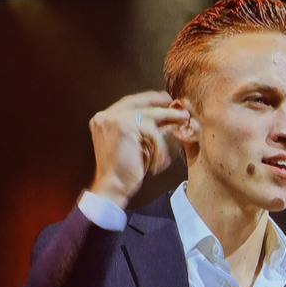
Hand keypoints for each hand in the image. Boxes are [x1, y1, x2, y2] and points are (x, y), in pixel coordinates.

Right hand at [87, 91, 189, 207]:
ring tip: (181, 125)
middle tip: (180, 110)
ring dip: (168, 121)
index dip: (148, 100)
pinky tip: (160, 160)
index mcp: (104, 120)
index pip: (129, 103)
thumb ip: (144, 129)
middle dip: (162, 106)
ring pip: (149, 115)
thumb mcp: (134, 145)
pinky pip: (152, 130)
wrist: (112, 186)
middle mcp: (105, 116)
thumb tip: (167, 118)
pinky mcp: (125, 126)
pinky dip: (159, 146)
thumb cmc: (123, 171)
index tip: (164, 100)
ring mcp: (113, 119)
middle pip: (139, 102)